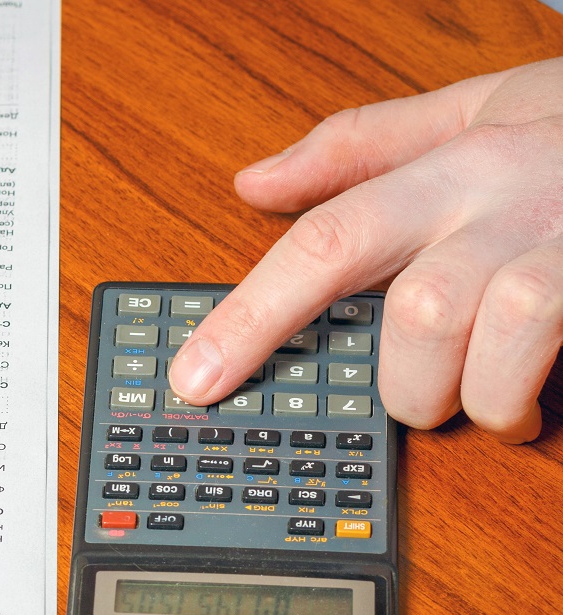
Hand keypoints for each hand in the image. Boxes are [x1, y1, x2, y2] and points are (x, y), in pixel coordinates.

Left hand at [169, 57, 562, 442]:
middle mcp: (505, 205)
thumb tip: (256, 182)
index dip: (249, 317)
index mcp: (455, 165)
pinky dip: (535, 400)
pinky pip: (552, 361)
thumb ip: (365, 144)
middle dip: (407, 386)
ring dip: (478, 398)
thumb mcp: (482, 107)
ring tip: (496, 403)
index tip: (193, 382)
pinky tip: (541, 400)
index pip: (325, 243)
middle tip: (419, 398)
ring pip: (483, 338)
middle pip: (412, 314)